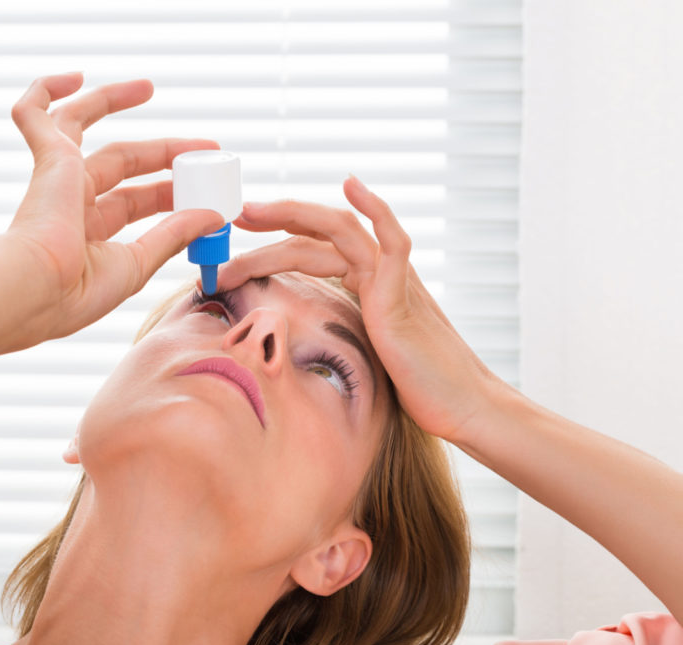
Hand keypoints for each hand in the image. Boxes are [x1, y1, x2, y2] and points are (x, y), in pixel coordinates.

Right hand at [0, 73, 224, 343]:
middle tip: (203, 147)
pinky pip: (32, 114)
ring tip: (148, 87)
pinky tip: (72, 77)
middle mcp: (68, 202)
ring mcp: (56, 178)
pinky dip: (44, 91)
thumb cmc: (76, 292)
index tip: (207, 190)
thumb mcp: (138, 263)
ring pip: (80, 125)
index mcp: (86, 232)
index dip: (170, 191)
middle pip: (122, 162)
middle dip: (162, 152)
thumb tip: (213, 216)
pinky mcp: (47, 158)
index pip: (136, 200)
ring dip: (111, 101)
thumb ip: (174, 234)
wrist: (37, 290)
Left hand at [216, 176, 504, 444]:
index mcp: (365, 285)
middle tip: (233, 215)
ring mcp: (392, 280)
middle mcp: (378, 273)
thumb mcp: (359, 358)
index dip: (275, 236)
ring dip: (287, 220)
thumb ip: (334, 339)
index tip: (240, 232)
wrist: (460, 407)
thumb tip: (289, 348)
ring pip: (337, 232)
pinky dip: (376, 211)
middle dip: (273, 219)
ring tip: (248, 213)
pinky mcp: (404, 295)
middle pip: (317, 233)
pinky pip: (393, 243)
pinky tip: (352, 186)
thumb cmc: (413, 389)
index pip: (313, 248)